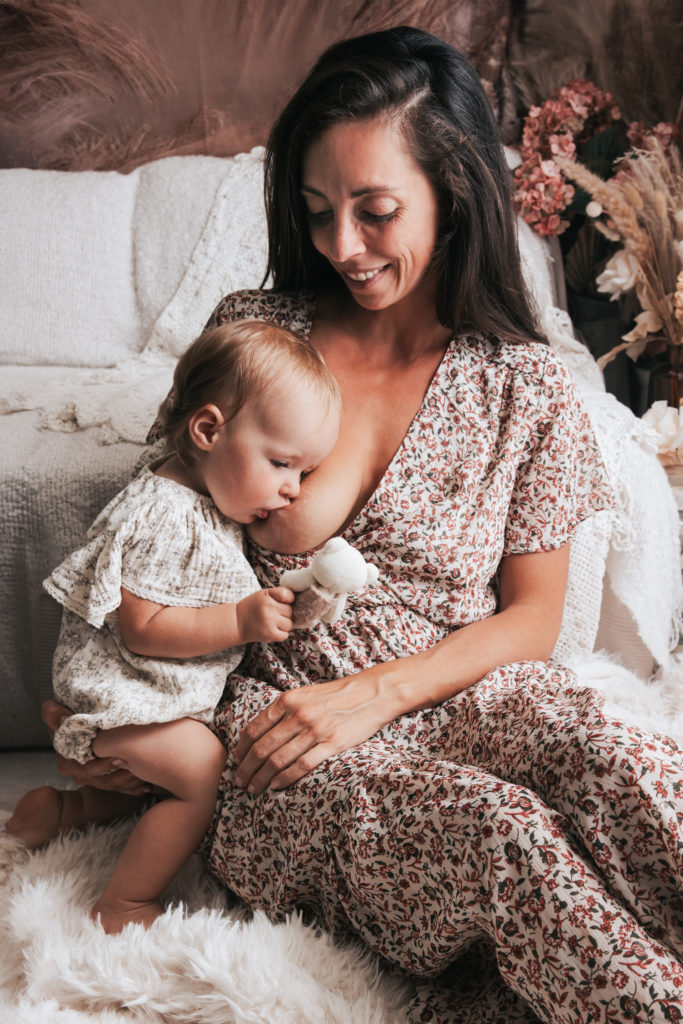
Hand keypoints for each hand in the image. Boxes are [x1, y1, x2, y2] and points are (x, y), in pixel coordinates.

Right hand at [41, 699, 149, 794]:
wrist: (75, 723)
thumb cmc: (65, 716)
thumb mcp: (54, 711)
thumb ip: (52, 713)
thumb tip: (61, 717)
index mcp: (67, 761)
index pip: (86, 769)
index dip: (103, 766)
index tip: (120, 757)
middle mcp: (79, 773)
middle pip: (103, 781)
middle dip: (122, 776)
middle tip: (139, 766)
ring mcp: (92, 779)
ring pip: (114, 786)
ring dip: (130, 782)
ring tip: (147, 774)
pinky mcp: (104, 780)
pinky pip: (120, 790)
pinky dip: (133, 789)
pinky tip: (146, 786)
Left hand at [233, 671, 389, 793]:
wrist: (371, 693)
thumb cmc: (335, 695)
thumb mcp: (304, 695)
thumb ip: (283, 710)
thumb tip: (260, 732)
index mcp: (288, 700)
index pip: (254, 729)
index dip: (241, 750)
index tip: (236, 762)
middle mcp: (297, 714)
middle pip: (262, 748)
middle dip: (246, 769)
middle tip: (238, 782)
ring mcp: (314, 730)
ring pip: (277, 760)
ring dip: (261, 778)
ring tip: (253, 788)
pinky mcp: (332, 743)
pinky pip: (302, 765)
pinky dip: (285, 778)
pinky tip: (276, 786)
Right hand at [235, 587, 294, 643]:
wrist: (236, 622)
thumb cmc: (252, 607)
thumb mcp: (262, 595)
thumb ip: (278, 595)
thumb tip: (297, 601)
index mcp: (267, 596)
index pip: (288, 595)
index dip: (289, 600)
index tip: (284, 602)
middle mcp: (269, 607)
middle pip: (290, 611)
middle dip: (285, 614)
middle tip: (275, 615)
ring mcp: (269, 621)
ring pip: (289, 624)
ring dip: (284, 625)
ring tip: (273, 623)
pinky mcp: (269, 634)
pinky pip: (285, 635)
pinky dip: (281, 634)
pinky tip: (273, 630)